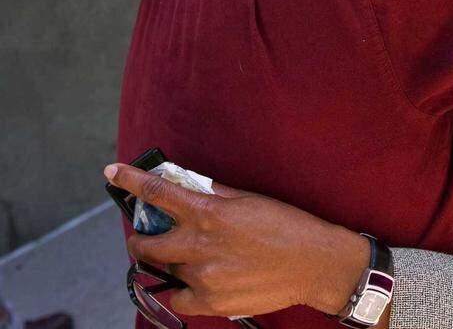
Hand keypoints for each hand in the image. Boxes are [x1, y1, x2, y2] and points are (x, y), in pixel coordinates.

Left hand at [103, 163, 368, 317]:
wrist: (315, 263)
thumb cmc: (287, 225)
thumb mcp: (250, 200)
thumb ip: (213, 195)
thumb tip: (186, 186)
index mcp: (209, 212)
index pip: (157, 193)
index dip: (130, 180)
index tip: (113, 173)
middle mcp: (200, 245)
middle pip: (145, 243)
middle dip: (140, 238)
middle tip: (148, 237)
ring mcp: (203, 277)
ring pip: (165, 270)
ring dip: (172, 263)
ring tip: (194, 259)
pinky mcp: (211, 303)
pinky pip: (178, 297)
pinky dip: (183, 289)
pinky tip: (200, 282)